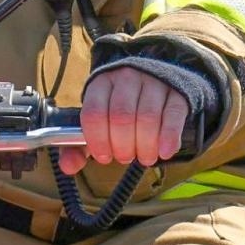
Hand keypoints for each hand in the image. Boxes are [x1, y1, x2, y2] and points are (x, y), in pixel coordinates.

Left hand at [57, 66, 188, 174]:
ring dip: (145, 146)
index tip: (103, 157)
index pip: (94, 113)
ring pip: (147, 118)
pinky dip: (167, 138)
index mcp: (101, 83)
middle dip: (122, 146)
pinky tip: (163, 153)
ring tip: (144, 157)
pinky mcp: (176, 92)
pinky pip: (172, 116)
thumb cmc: (121, 107)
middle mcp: (126, 78)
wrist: (155, 81)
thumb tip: (68, 166)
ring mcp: (153, 82)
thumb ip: (78, 144)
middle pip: (121, 117)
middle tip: (124, 157)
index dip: (97, 141)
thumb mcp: (98, 119)